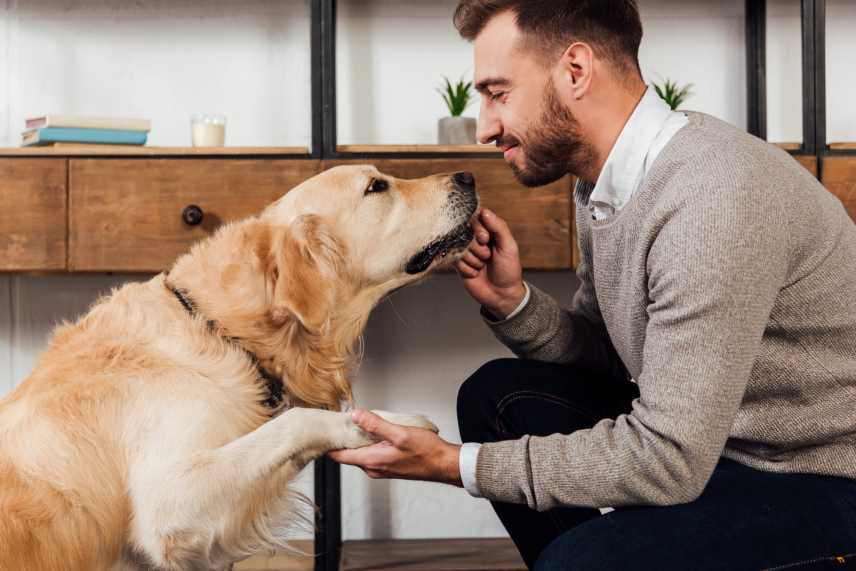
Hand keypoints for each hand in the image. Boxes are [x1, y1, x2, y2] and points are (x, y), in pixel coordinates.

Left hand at [328, 410, 461, 485]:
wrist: (444, 464)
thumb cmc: (426, 452)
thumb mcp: (400, 433)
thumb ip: (375, 425)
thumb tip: (355, 416)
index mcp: (372, 461)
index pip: (339, 456)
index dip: (330, 442)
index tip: (327, 428)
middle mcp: (373, 468)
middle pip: (348, 453)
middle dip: (344, 437)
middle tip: (342, 419)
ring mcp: (380, 468)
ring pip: (360, 453)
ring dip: (358, 439)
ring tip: (359, 421)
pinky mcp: (388, 465)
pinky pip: (371, 453)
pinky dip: (369, 442)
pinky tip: (377, 431)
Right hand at [457, 209, 525, 319]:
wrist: (502, 294)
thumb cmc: (508, 269)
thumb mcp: (509, 246)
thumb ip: (499, 227)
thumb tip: (484, 211)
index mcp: (488, 231)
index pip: (475, 219)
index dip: (478, 229)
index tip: (486, 238)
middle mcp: (474, 239)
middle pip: (465, 233)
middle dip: (477, 247)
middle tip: (488, 256)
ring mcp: (465, 252)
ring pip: (460, 248)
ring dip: (474, 260)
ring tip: (483, 266)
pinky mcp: (457, 264)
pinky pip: (456, 261)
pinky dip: (468, 269)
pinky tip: (476, 273)